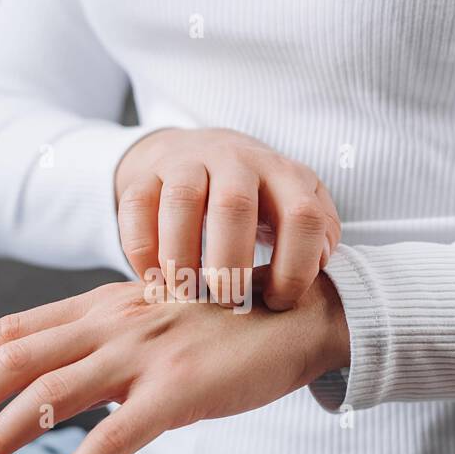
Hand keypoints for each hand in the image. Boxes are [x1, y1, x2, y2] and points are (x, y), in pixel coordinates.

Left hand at [0, 274, 349, 453]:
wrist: (300, 312)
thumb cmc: (225, 323)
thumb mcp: (154, 320)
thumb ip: (105, 341)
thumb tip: (59, 378)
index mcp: (104, 304)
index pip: (14, 328)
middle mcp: (114, 322)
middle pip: (15, 359)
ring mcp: (146, 353)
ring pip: (51, 395)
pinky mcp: (180, 391)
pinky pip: (116, 439)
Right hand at [115, 128, 341, 310]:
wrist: (197, 152)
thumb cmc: (256, 196)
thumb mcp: (296, 204)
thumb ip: (318, 233)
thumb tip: (318, 266)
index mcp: (284, 174)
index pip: (302, 216)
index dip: (295, 267)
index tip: (277, 301)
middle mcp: (237, 161)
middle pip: (234, 206)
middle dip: (231, 265)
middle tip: (227, 301)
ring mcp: (188, 162)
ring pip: (181, 202)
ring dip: (181, 259)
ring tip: (186, 294)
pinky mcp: (146, 173)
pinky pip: (136, 206)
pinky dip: (141, 250)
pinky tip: (154, 278)